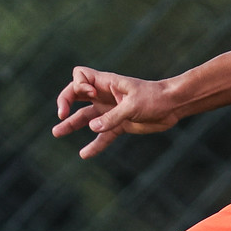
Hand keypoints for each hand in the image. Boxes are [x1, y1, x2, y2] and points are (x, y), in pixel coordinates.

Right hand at [52, 67, 181, 158]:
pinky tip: (85, 154)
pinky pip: (103, 135)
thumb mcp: (133, 105)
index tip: (88, 95)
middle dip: (66, 102)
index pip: (80, 76)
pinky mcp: (120, 124)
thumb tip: (91, 128)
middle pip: (77, 95)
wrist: (173, 105)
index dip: (77, 86)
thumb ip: (112, 117)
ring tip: (56, 133)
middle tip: (61, 115)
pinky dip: (95, 145)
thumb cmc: (155, 97)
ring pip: (86, 117)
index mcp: (107, 83)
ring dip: (72, 125)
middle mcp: (105, 96)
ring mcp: (111, 110)